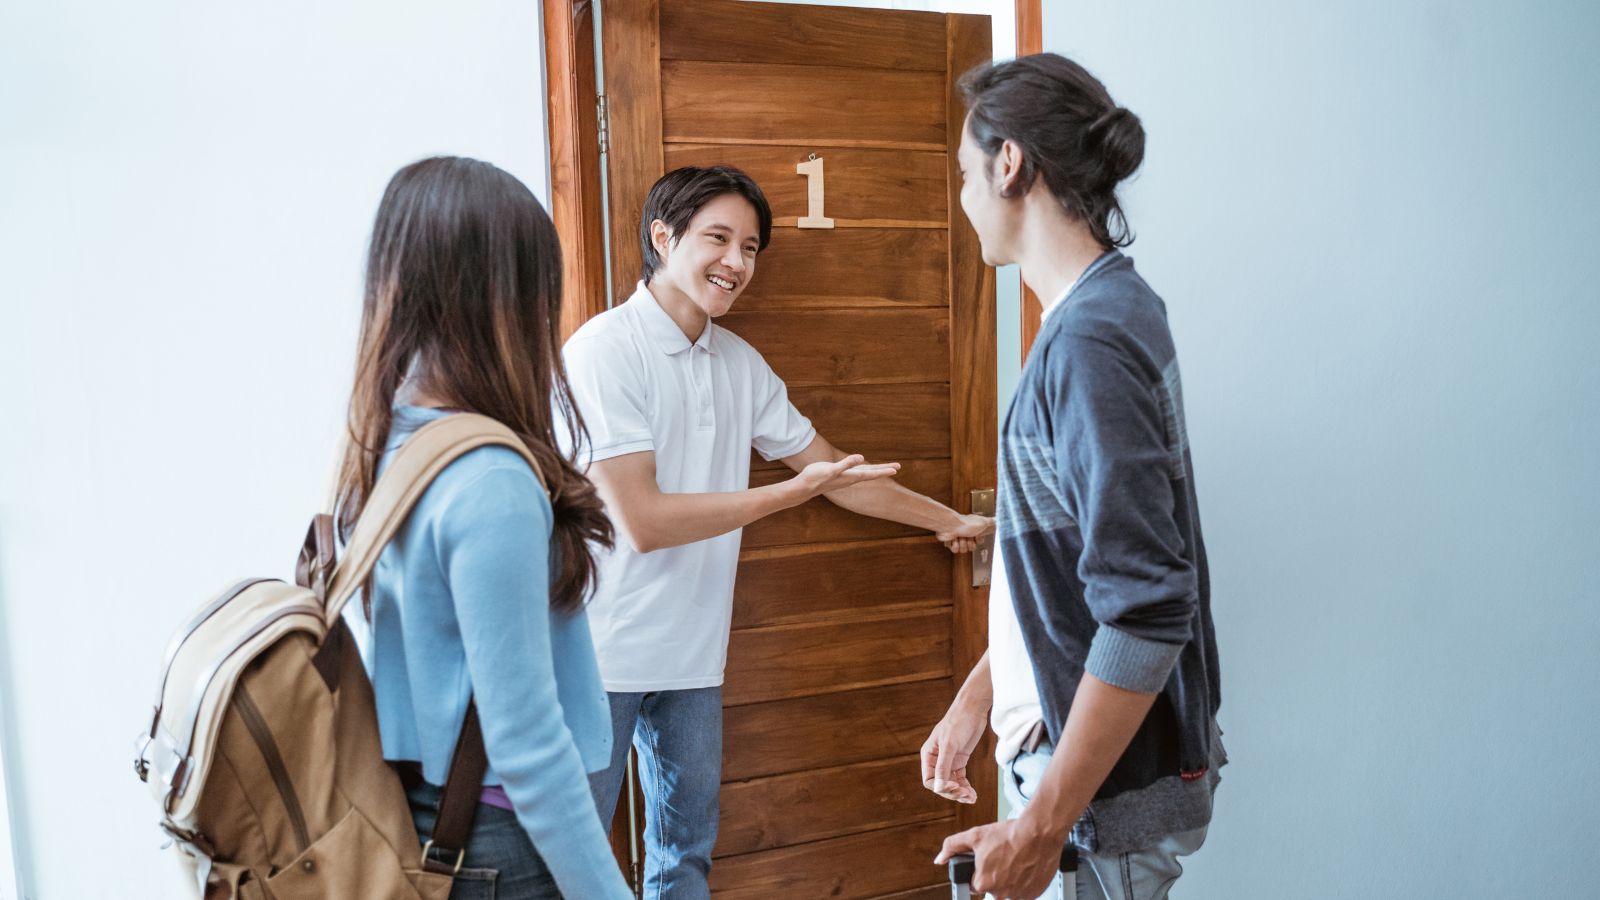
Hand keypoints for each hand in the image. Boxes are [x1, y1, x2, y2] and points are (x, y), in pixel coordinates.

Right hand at [793, 454, 899, 497]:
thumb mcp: (832, 469)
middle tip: (897, 467)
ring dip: (876, 471)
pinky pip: (856, 472)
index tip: (896, 469)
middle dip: (884, 470)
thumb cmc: (816, 477)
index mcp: (851, 476)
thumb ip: (846, 464)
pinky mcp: (839, 476)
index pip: (872, 473)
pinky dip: (863, 469)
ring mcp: (845, 478)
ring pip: (865, 473)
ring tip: (885, 469)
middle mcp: (850, 479)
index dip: (884, 471)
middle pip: (871, 474)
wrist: (804, 488)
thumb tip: (861, 458)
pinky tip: (863, 467)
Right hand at [919, 698, 986, 803]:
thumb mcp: (949, 745)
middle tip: (966, 795)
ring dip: (961, 793)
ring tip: (972, 797)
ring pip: (952, 784)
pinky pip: (961, 779)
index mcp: (929, 755)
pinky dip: (966, 787)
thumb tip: (937, 788)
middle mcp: (937, 760)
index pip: (929, 781)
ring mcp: (949, 761)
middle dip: (953, 792)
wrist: (973, 710)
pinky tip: (973, 794)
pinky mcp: (960, 760)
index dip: (941, 788)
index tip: (956, 786)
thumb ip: (943, 767)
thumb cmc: (958, 723)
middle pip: (941, 784)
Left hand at [935, 817, 1063, 899]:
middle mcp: (1000, 893)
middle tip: (1004, 858)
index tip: (988, 862)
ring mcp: (1018, 896)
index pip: (975, 884)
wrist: (1039, 833)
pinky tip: (1025, 867)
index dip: (980, 871)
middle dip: (996, 875)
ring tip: (1016, 861)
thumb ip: (953, 847)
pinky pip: (1024, 892)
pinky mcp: (1033, 894)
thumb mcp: (975, 835)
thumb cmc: (1010, 835)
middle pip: (992, 888)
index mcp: (983, 882)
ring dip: (1011, 879)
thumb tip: (940, 859)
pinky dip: (1024, 882)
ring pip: (1009, 891)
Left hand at [936, 513, 993, 553]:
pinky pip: (955, 551)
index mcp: (973, 531)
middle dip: (969, 543)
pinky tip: (954, 539)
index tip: (976, 534)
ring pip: (964, 550)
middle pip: (972, 548)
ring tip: (959, 536)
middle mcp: (966, 535)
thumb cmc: (965, 523)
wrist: (950, 525)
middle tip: (967, 536)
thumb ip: (992, 522)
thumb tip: (998, 520)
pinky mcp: (950, 543)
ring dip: (962, 543)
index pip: (980, 542)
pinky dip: (955, 545)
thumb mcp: (983, 522)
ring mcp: (958, 539)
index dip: (978, 540)